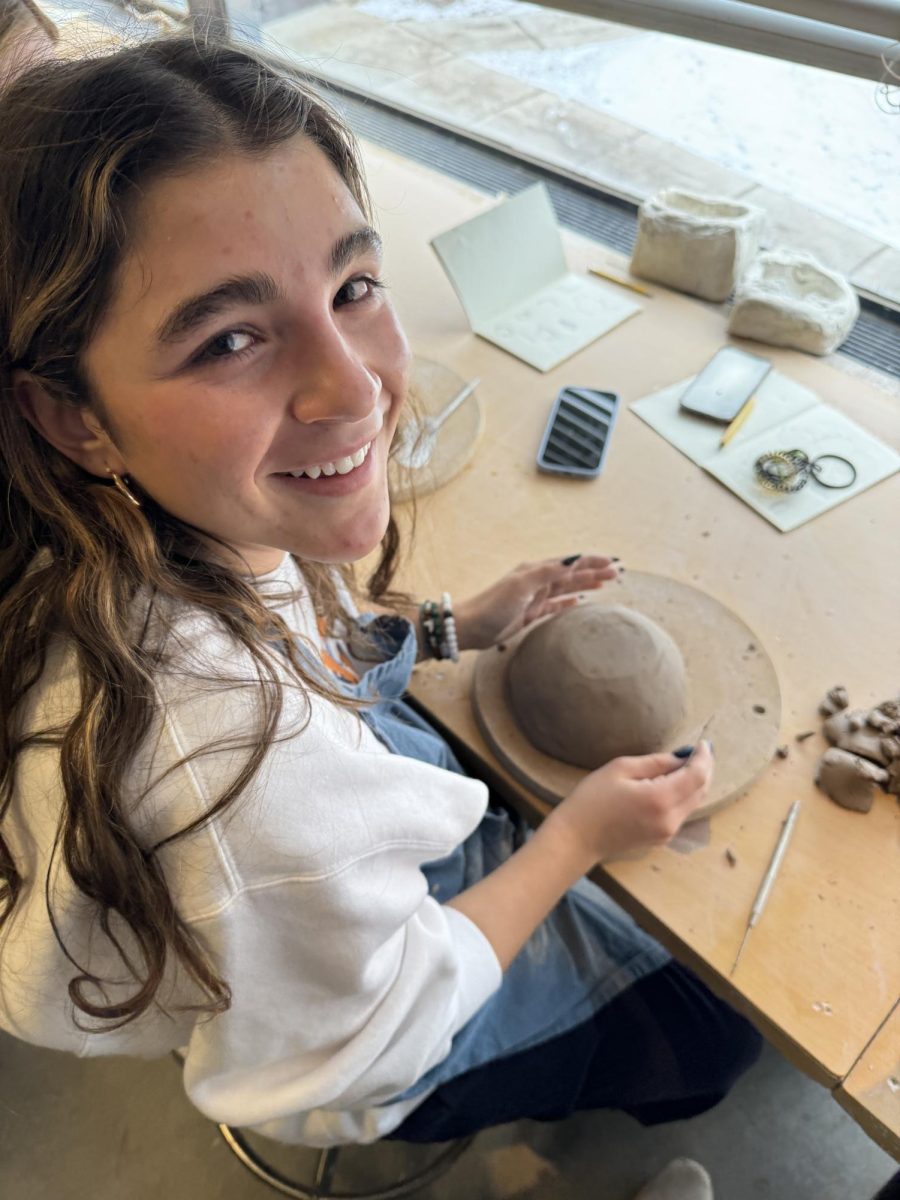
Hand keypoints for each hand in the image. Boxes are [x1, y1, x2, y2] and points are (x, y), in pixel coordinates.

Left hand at [453, 554, 619, 650]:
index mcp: (536, 570)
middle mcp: (537, 581)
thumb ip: (547, 572)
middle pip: (571, 574)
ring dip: (585, 585)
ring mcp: (534, 598)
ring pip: (566, 588)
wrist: (471, 627)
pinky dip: (569, 602)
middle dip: (593, 572)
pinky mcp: (531, 614)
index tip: (613, 562)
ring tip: (605, 584)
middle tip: (617, 574)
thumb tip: (573, 560)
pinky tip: (580, 602)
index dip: (592, 561)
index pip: (570, 563)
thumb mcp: (521, 585)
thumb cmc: (493, 605)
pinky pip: (555, 605)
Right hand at [548, 743, 713, 863]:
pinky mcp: (662, 838)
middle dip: (704, 768)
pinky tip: (673, 783)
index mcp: (660, 799)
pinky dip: (685, 795)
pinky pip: (682, 812)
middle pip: (701, 790)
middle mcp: (670, 819)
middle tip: (699, 750)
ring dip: (695, 782)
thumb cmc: (592, 799)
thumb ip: (657, 762)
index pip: (697, 775)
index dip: (704, 757)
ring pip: (694, 802)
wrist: (577, 838)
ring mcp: (667, 832)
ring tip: (687, 763)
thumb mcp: (622, 769)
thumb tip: (682, 758)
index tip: (703, 743)